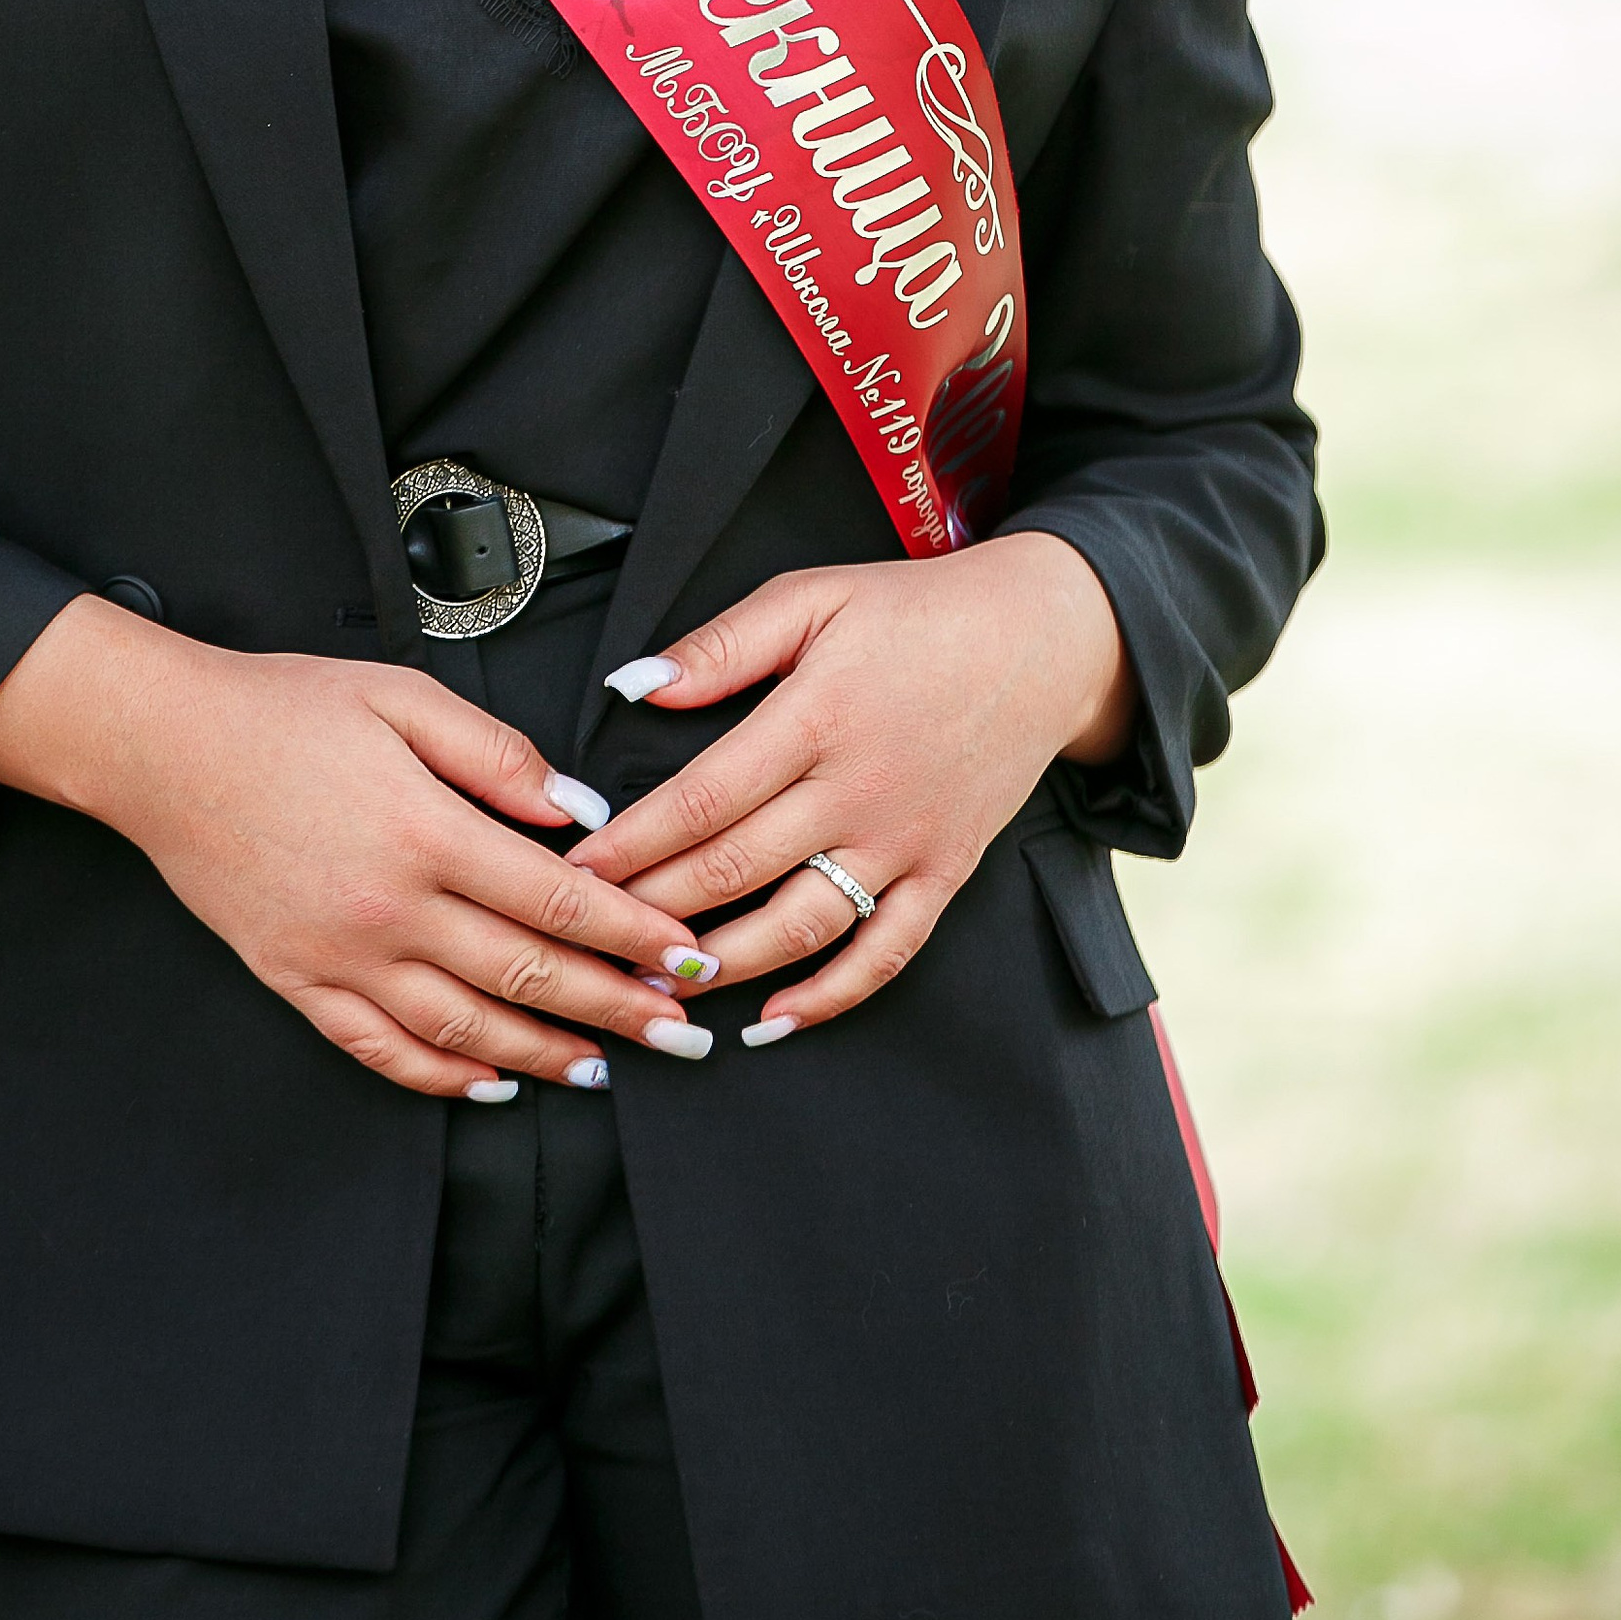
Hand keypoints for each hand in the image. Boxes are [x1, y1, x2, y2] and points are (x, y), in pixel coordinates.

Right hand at [0, 595, 711, 1096]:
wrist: (163, 747)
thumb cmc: (279, 709)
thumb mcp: (400, 694)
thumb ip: (495, 752)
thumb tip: (575, 809)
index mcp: (423, 830)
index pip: (556, 900)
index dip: (631, 934)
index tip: (686, 954)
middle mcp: (388, 908)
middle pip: (526, 976)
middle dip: (615, 1008)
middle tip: (680, 1032)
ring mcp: (340, 956)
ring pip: (463, 1029)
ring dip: (545, 1054)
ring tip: (605, 1066)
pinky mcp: (299, 981)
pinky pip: (382, 1050)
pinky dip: (443, 1075)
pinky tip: (491, 1081)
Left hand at [562, 536, 1132, 1042]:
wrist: (1042, 639)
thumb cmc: (915, 613)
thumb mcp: (813, 597)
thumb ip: (722, 645)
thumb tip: (634, 684)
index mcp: (816, 716)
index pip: (704, 797)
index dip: (635, 843)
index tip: (578, 870)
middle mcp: (858, 790)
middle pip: (739, 869)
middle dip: (656, 911)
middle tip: (595, 939)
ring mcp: (905, 841)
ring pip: (801, 926)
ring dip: (725, 966)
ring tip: (662, 984)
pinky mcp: (943, 873)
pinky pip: (885, 953)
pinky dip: (830, 998)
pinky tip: (774, 1022)